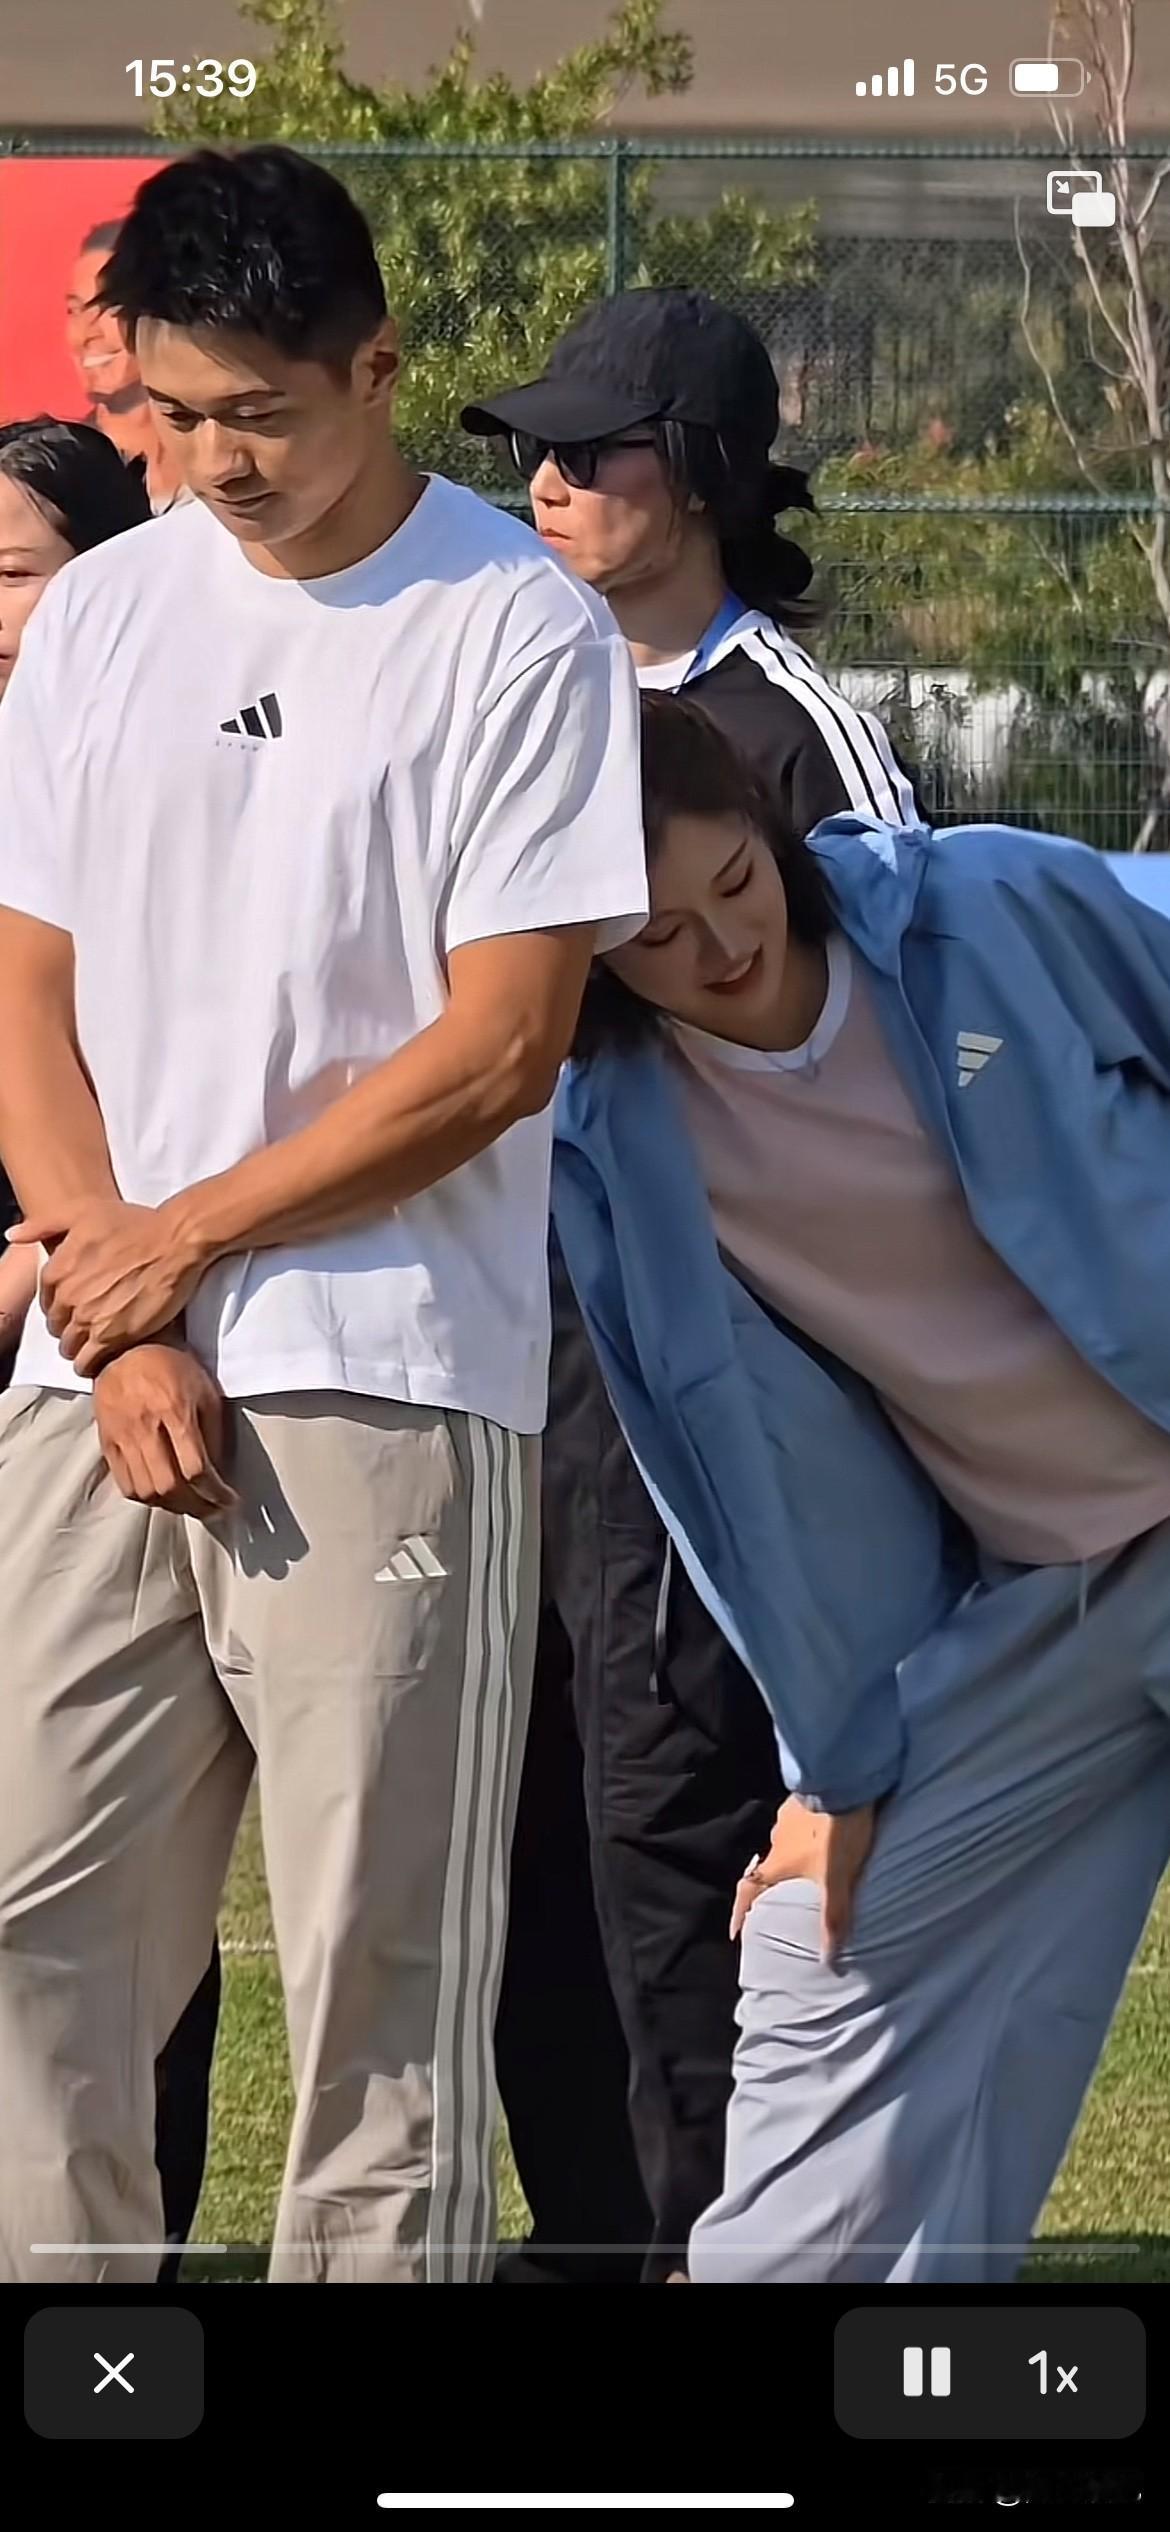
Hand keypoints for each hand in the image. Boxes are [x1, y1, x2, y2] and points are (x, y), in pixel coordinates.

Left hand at [9, 1196, 206, 1374]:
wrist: (174, 1242)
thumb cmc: (134, 1223)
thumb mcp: (82, 1212)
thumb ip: (43, 1224)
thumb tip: (11, 1234)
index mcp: (57, 1269)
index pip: (46, 1301)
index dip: (59, 1306)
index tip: (73, 1308)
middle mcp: (67, 1296)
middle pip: (57, 1326)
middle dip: (68, 1327)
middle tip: (87, 1326)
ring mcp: (88, 1319)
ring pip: (69, 1347)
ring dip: (78, 1348)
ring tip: (94, 1345)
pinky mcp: (111, 1337)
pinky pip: (88, 1362)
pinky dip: (90, 1365)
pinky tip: (99, 1361)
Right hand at [93, 1340, 236, 1521]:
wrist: (127, 1349)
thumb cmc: (173, 1367)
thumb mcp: (205, 1391)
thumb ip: (213, 1433)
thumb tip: (219, 1474)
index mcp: (175, 1411)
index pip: (195, 1468)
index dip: (215, 1493)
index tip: (229, 1500)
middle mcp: (145, 1427)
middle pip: (169, 1486)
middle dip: (196, 1506)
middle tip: (212, 1509)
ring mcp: (122, 1436)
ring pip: (146, 1491)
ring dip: (172, 1506)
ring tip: (190, 1505)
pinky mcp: (107, 1442)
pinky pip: (125, 1484)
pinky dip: (146, 1498)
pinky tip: (163, 1495)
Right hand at [730, 1795, 877, 1963]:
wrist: (842, 1781)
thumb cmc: (837, 1833)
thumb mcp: (838, 1879)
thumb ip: (833, 1916)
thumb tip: (828, 1960)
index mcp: (778, 1862)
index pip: (748, 1891)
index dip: (740, 1912)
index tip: (735, 1931)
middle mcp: (776, 1840)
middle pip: (766, 1866)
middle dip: (771, 1883)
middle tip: (781, 1896)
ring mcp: (787, 1817)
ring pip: (783, 1842)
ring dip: (791, 1855)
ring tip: (807, 1865)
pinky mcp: (801, 1798)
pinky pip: (798, 1821)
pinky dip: (804, 1832)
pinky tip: (820, 1832)